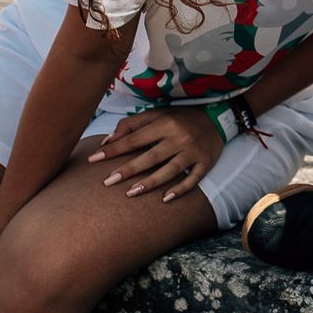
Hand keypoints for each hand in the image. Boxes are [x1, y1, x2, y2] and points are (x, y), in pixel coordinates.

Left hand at [86, 105, 223, 202]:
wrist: (217, 117)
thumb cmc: (180, 117)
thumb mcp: (157, 114)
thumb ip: (131, 125)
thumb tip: (107, 141)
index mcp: (166, 123)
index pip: (135, 139)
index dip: (114, 149)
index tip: (94, 159)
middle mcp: (180, 137)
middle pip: (150, 157)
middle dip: (128, 170)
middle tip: (107, 182)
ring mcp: (194, 152)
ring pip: (170, 170)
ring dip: (150, 183)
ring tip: (130, 193)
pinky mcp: (206, 163)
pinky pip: (192, 179)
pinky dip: (180, 189)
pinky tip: (165, 198)